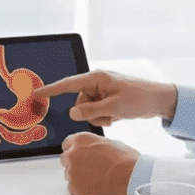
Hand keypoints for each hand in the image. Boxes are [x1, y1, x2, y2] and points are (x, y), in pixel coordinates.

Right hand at [33, 70, 177, 126]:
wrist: (159, 100)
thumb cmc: (139, 98)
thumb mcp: (114, 107)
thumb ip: (91, 111)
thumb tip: (72, 113)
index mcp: (96, 78)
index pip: (68, 84)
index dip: (51, 90)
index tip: (36, 93)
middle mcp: (96, 82)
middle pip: (79, 102)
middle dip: (91, 112)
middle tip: (110, 113)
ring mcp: (102, 91)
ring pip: (88, 109)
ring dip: (100, 116)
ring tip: (116, 114)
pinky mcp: (107, 98)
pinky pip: (97, 111)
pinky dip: (106, 116)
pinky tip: (119, 114)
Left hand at [60, 132, 138, 194]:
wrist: (131, 177)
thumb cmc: (125, 159)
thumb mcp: (109, 142)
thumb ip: (94, 145)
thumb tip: (92, 148)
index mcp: (80, 140)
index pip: (67, 144)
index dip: (74, 150)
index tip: (79, 155)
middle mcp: (72, 154)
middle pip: (66, 160)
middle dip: (75, 163)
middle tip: (90, 169)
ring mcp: (72, 172)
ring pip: (69, 174)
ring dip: (79, 176)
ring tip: (96, 178)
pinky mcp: (75, 188)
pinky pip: (73, 188)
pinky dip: (82, 189)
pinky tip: (95, 187)